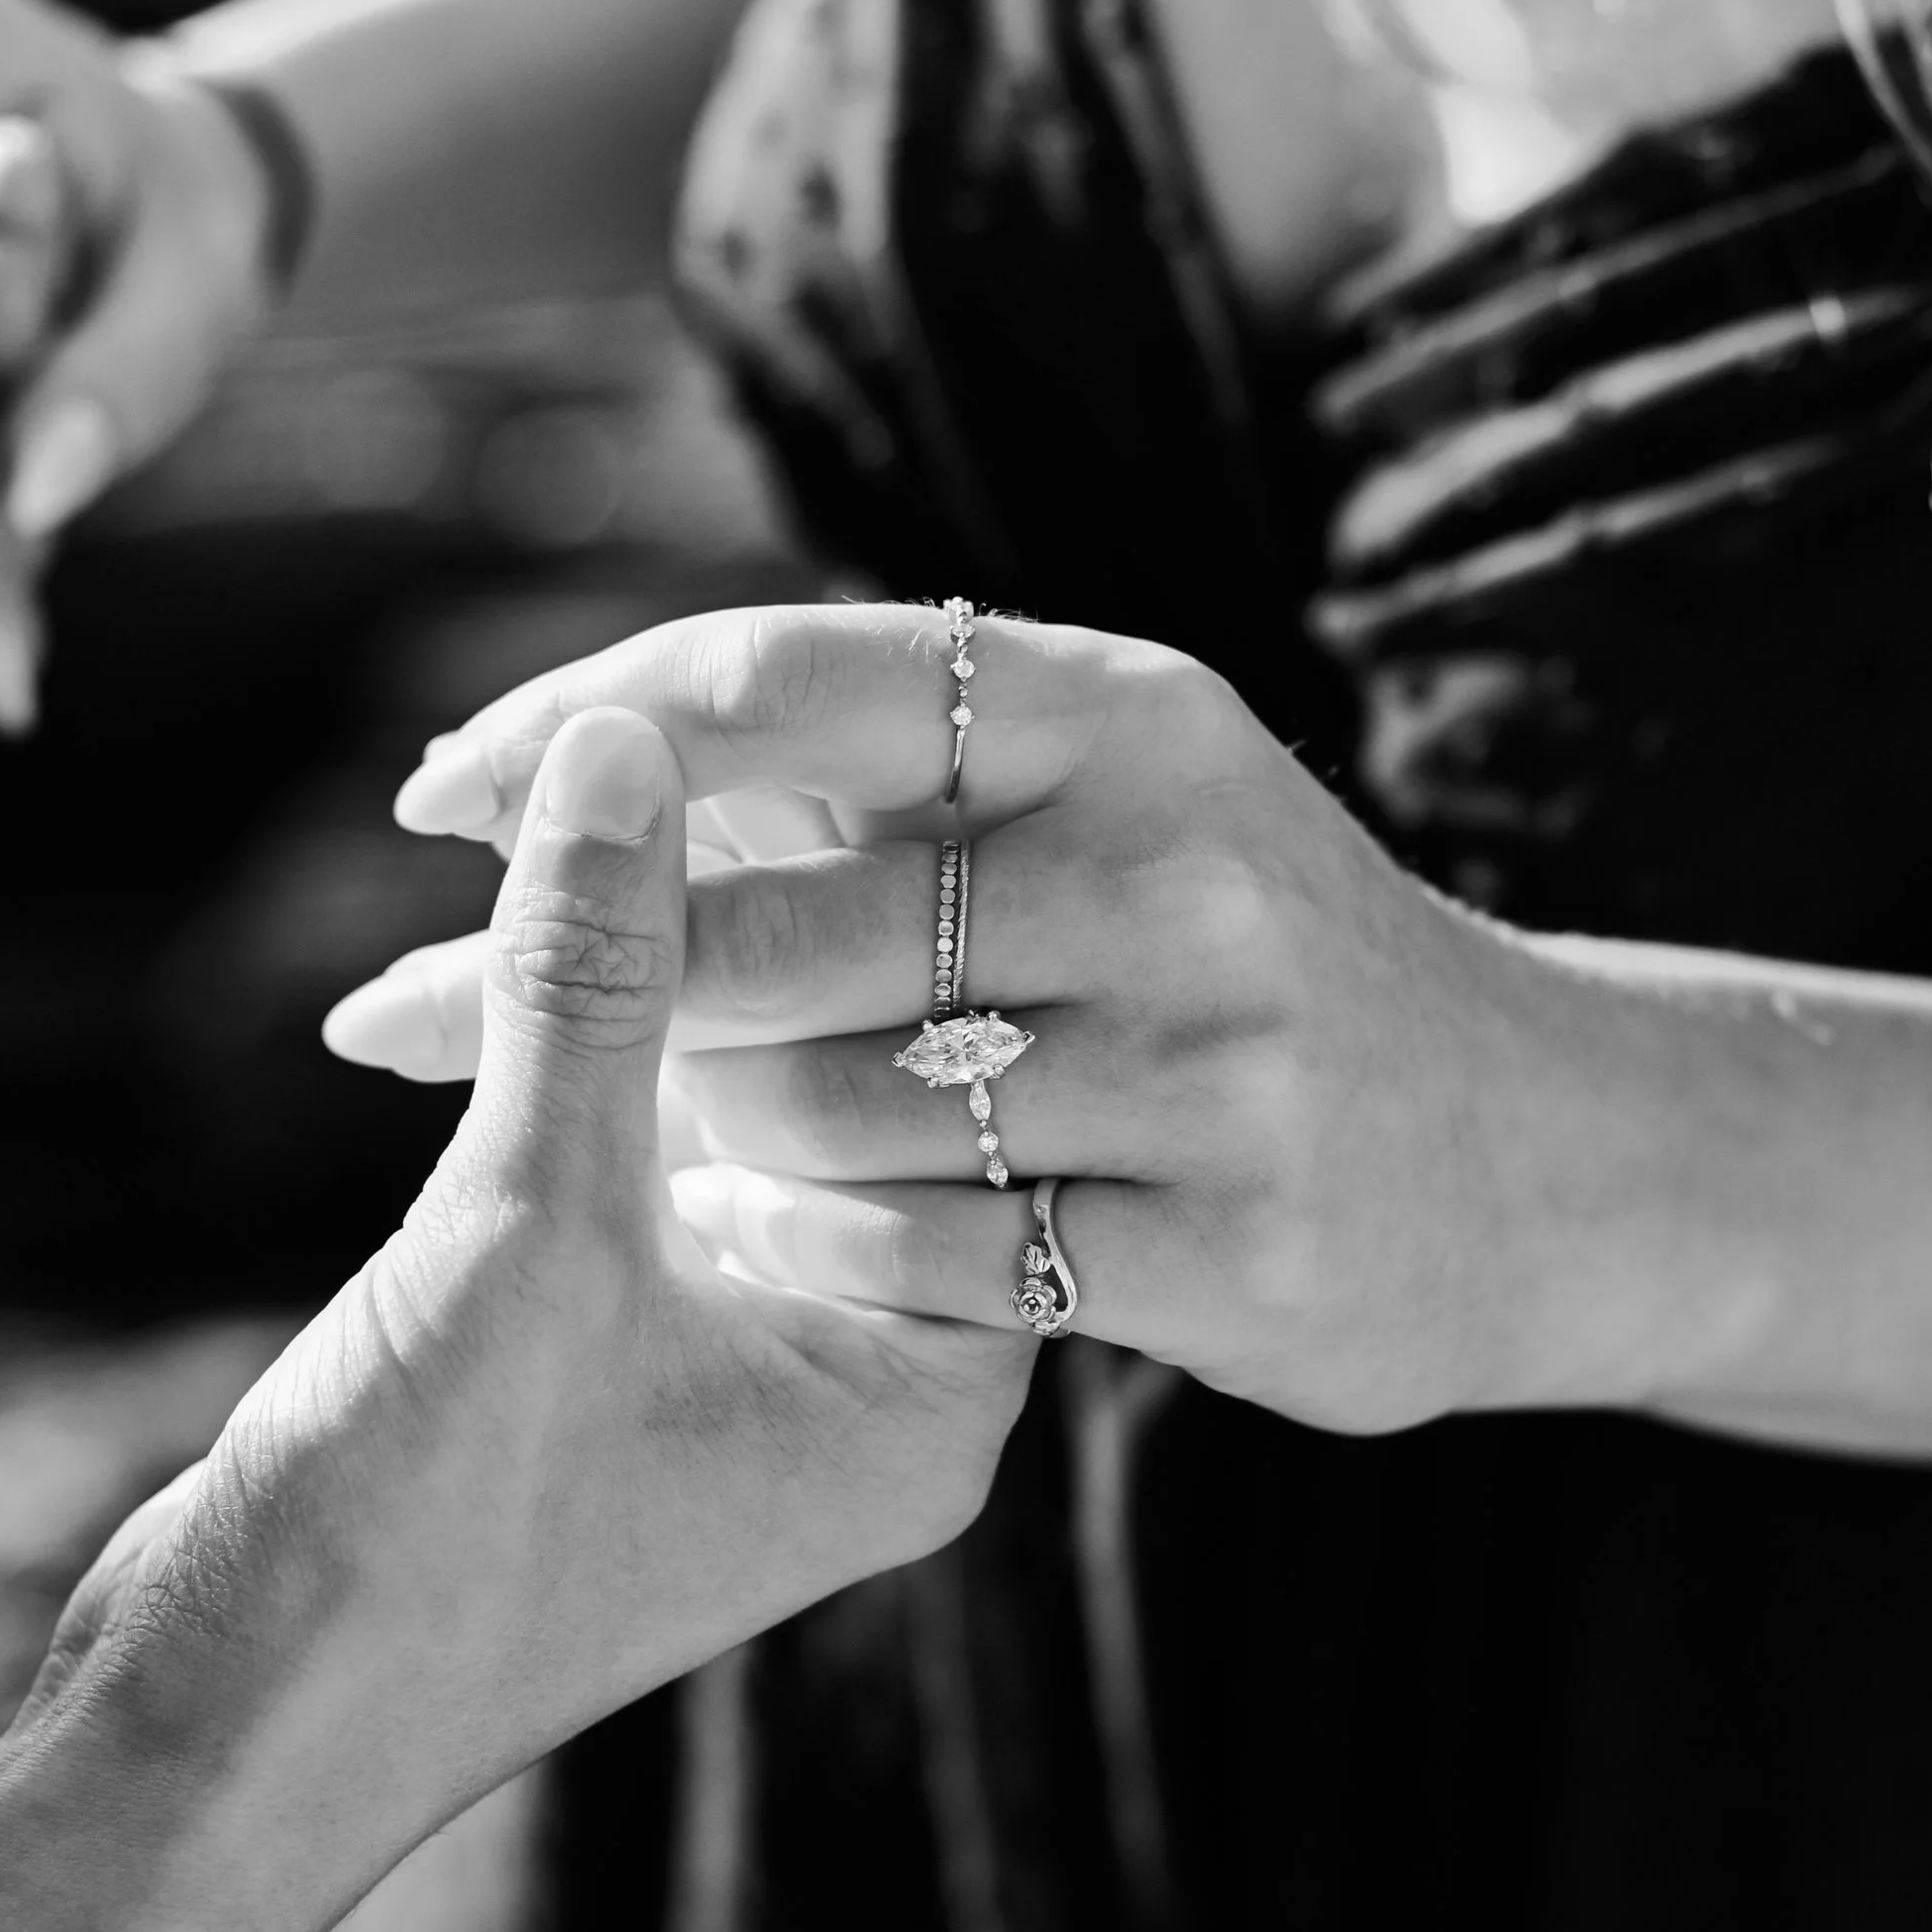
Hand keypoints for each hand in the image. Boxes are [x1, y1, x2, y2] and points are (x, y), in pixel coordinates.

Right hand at [88, 694, 1027, 1819]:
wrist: (231, 1736)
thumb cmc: (410, 1545)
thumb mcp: (520, 1238)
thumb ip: (590, 989)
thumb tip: (631, 742)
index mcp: (926, 1388)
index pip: (971, 1087)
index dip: (894, 904)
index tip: (831, 734)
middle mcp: (865, 1376)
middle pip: (868, 1081)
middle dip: (767, 912)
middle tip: (688, 732)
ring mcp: (745, 1366)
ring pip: (742, 1102)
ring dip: (651, 964)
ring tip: (584, 788)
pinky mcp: (622, 1352)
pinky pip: (642, 1154)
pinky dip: (581, 1046)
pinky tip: (511, 924)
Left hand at [327, 603, 1571, 1438]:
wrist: (1551, 1154)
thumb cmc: (1268, 961)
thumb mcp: (1137, 800)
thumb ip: (914, 769)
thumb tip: (602, 744)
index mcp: (1125, 710)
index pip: (786, 680)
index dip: (581, 731)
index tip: (427, 792)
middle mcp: (1174, 858)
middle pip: (766, 917)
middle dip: (547, 975)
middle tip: (381, 1019)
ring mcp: (1218, 1059)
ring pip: (832, 1101)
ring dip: (698, 1134)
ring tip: (635, 1154)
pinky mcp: (1239, 1243)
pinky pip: (938, 1252)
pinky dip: (815, 1247)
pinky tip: (754, 1238)